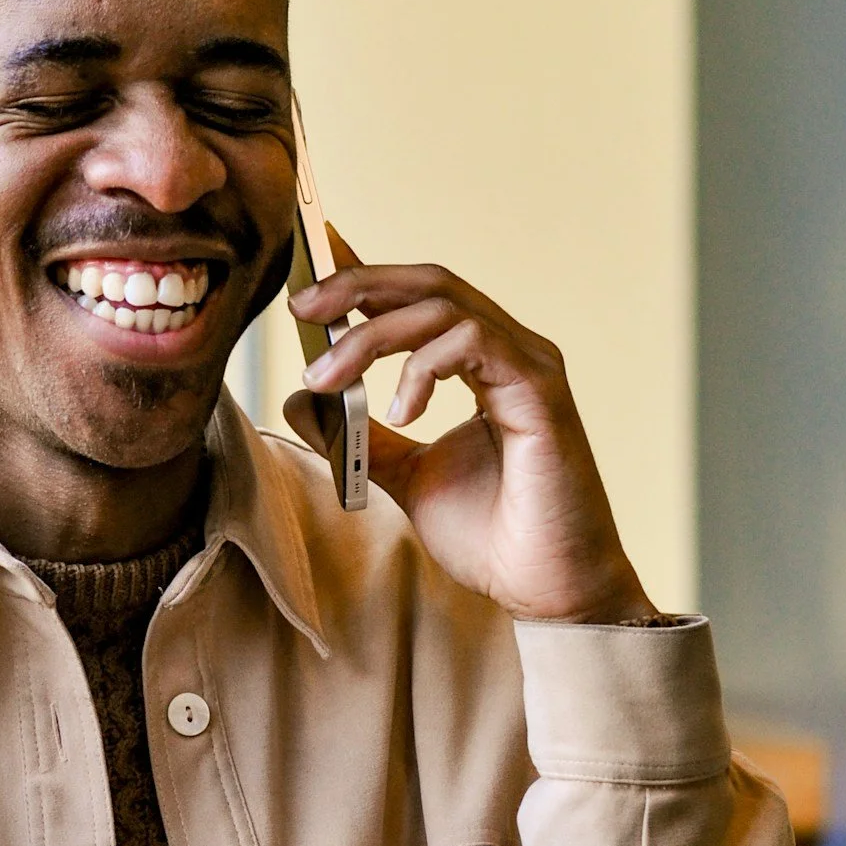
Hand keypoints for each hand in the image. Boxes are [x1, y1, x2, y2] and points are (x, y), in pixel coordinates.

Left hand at [284, 238, 657, 622]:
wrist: (544, 589)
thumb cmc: (493, 535)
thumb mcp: (405, 476)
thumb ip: (361, 435)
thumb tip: (302, 396)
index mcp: (482, 362)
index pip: (419, 295)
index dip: (366, 268)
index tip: (310, 256)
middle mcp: (509, 352)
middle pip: (429, 283)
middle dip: (357, 284)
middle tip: (300, 308)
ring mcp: (529, 366)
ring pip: (443, 306)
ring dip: (372, 334)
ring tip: (326, 376)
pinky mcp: (540, 392)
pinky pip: (474, 342)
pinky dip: (423, 367)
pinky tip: (400, 411)